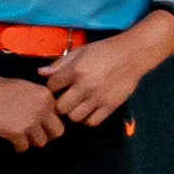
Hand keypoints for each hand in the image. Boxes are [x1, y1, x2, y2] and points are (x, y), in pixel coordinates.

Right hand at [0, 74, 66, 151]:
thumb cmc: (0, 88)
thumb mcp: (28, 89)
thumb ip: (40, 102)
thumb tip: (47, 120)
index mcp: (46, 96)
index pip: (58, 116)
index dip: (48, 122)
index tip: (39, 125)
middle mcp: (42, 108)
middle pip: (57, 132)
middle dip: (47, 135)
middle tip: (35, 135)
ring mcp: (30, 121)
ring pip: (41, 142)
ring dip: (31, 141)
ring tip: (21, 137)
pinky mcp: (17, 132)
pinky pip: (24, 147)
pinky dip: (18, 147)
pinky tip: (12, 142)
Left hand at [41, 14, 173, 126]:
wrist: (132, 55)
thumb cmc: (105, 51)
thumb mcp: (80, 51)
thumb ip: (60, 63)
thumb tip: (41, 73)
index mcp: (76, 71)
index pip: (52, 86)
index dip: (53, 85)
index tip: (59, 83)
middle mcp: (85, 87)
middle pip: (60, 107)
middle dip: (60, 102)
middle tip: (66, 96)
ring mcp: (98, 99)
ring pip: (74, 117)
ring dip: (73, 111)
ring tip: (78, 103)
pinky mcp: (110, 106)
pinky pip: (91, 122)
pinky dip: (87, 118)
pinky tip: (89, 108)